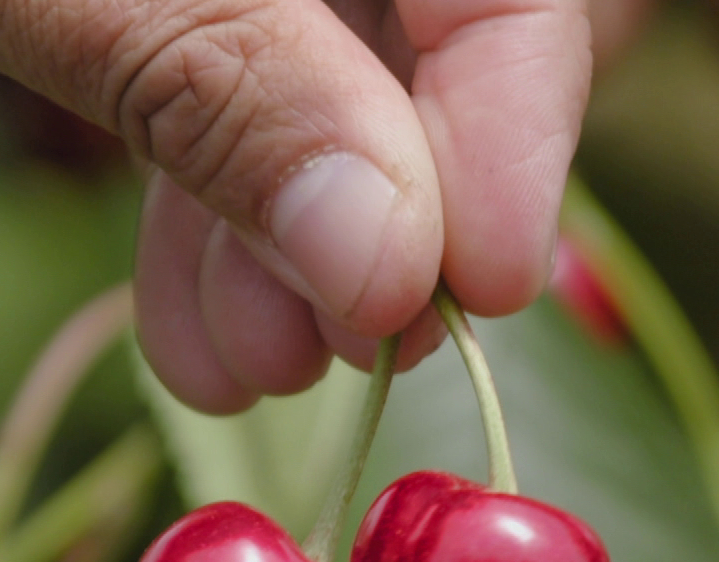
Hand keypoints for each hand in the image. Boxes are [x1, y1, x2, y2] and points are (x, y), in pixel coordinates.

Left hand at [0, 0, 594, 411]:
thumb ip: (216, 79)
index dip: (523, 96)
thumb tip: (396, 267)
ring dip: (314, 239)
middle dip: (411, 189)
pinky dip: (231, 217)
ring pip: (346, 74)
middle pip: (445, 12)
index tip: (478, 285)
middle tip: (352, 348)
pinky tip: (195, 327)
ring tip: (236, 368)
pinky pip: (247, 95)